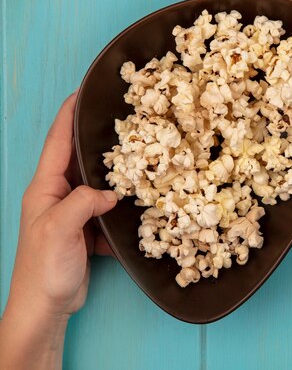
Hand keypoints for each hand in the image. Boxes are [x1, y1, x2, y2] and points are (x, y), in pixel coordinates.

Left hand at [0, 92, 116, 369]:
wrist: (45, 307)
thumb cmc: (43, 269)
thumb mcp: (59, 230)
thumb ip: (83, 203)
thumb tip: (110, 194)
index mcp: (46, 188)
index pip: (58, 142)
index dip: (69, 115)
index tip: (84, 92)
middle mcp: (59, 195)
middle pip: (80, 159)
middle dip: (99, 139)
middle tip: (123, 120)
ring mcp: (74, 213)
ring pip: (99, 184)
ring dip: (116, 174)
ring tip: (140, 156)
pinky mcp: (88, 230)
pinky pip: (108, 210)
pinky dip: (123, 207)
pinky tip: (140, 202)